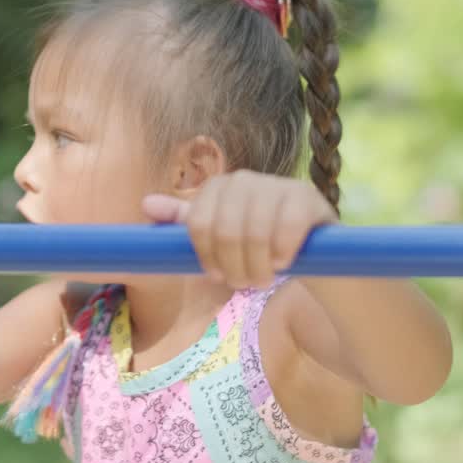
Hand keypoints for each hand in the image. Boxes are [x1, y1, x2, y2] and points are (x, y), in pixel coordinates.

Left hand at [143, 170, 336, 288]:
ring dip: (258, 268)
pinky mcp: (308, 197)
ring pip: (254, 233)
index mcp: (220, 187)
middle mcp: (246, 179)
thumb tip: (146, 204)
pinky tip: (285, 263)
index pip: (198, 223)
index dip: (206, 256)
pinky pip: (285, 229)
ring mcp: (278, 185)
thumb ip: (185, 221)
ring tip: (263, 279)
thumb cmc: (260, 247)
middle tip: (244, 283)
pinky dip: (282, 255)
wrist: (316, 253)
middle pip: (224, 230)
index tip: (216, 275)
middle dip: (234, 267)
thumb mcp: (219, 238)